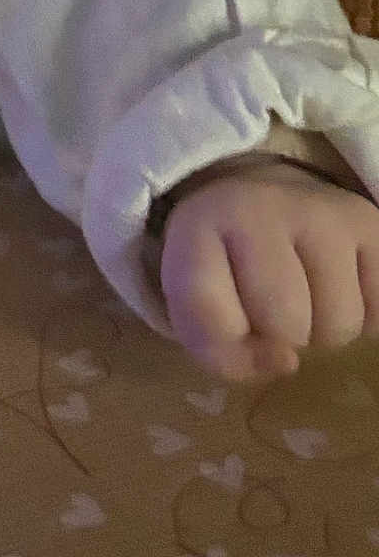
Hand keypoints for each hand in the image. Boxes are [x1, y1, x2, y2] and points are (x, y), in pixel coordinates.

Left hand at [160, 160, 378, 380]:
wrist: (256, 194)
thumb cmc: (223, 262)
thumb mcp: (194, 303)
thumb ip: (220, 351)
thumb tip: (287, 362)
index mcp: (201, 222)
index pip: (209, 311)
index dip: (221, 341)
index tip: (229, 323)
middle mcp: (263, 205)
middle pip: (288, 325)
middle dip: (281, 333)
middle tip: (271, 303)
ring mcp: (323, 211)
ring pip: (340, 322)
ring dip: (324, 326)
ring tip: (305, 292)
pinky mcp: (368, 221)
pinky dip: (364, 313)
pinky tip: (335, 284)